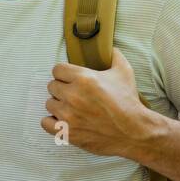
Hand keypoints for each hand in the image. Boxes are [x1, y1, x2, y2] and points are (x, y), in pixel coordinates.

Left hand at [39, 48, 156, 157]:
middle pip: (52, 86)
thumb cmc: (128, 101)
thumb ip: (115, 56)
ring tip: (72, 108)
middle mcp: (72, 96)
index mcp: (83, 78)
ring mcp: (68, 115)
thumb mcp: (125, 72)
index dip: (64, 73)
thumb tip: (110, 48)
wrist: (133, 132)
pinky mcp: (67, 132)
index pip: (57, 69)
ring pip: (49, 104)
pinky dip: (52, 122)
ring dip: (59, 105)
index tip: (71, 78)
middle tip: (74, 94)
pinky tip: (64, 120)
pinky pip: (45, 123)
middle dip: (62, 88)